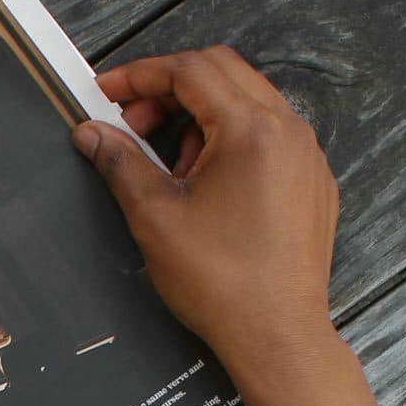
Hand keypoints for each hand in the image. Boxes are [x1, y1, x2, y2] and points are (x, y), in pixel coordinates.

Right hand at [72, 46, 342, 380]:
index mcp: (251, 130)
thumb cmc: (224, 285)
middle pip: (221, 72)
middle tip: (131, 124)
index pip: (189, 70)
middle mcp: (288, 131)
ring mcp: (306, 155)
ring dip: (198, 117)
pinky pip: (268, 135)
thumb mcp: (155, 217)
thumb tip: (93, 134)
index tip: (107, 90)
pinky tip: (204, 183)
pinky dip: (229, 140)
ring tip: (169, 167)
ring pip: (245, 101)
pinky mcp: (311, 181)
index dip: (139, 75)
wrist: (277, 335)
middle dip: (168, 89)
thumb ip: (120, 162)